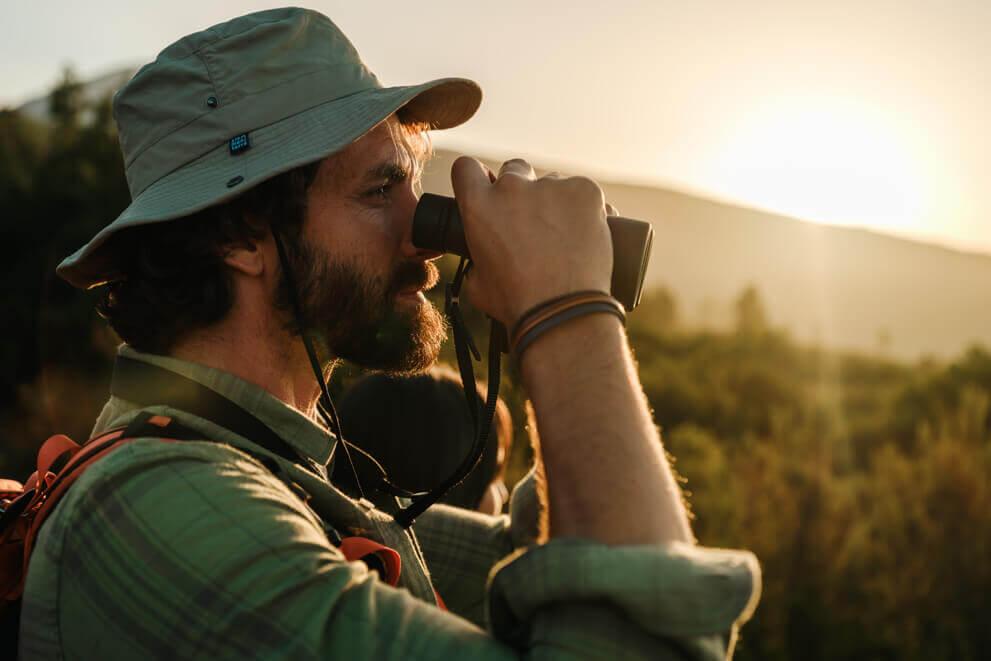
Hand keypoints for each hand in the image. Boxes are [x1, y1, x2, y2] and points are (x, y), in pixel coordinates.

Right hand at [450, 157, 612, 326]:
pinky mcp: (585, 190)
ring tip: (565, 238)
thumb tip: (481, 259)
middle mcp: (512, 188)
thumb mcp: (477, 284)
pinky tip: (585, 234)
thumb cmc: (517, 304)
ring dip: (556, 203)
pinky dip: (585, 208)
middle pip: (515, 170)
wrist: (562, 312)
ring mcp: (551, 185)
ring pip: (552, 183)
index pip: (466, 168)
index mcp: (478, 207)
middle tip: (534, 223)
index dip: (476, 178)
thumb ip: (475, 259)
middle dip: (522, 191)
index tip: (488, 190)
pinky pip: (583, 191)